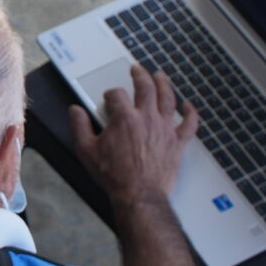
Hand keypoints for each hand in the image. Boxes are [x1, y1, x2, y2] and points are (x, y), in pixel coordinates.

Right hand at [67, 65, 198, 205]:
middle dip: (140, 75)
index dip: (111, 94)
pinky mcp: (177, 142)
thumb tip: (75, 111)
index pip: (117, 94)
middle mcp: (147, 118)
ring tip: (160, 76)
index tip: (109, 98)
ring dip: (164, 84)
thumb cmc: (115, 176)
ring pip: (168, 98)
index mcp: (124, 118)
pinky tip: (188, 106)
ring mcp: (165, 129)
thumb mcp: (86, 151)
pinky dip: (190, 112)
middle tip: (137, 70)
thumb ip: (79, 127)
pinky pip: (189, 123)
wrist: (138, 195)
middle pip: (146, 87)